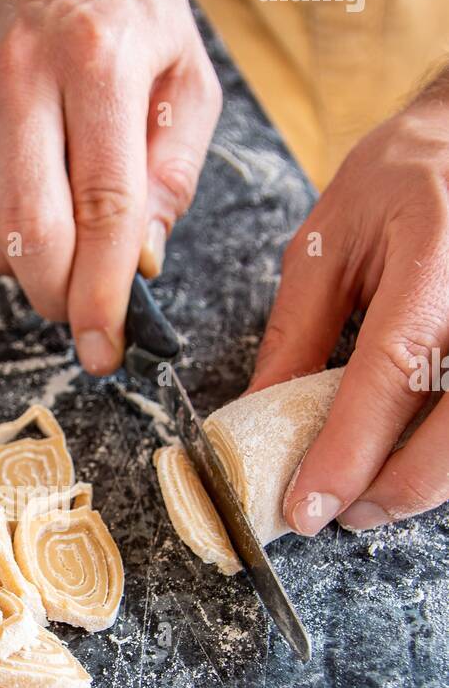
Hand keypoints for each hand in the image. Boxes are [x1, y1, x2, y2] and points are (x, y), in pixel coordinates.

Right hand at [0, 0, 220, 373]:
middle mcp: (29, 83)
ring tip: (77, 257)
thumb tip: (143, 265)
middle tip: (92, 321)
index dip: (103, 291)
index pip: (101, 205)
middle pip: (33, 234)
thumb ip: (172, 176)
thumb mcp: (189, 79)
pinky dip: (17, 246)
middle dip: (62, 301)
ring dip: (37, 277)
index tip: (107, 346)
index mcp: (100, 62)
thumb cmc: (133, 15)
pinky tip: (50, 217)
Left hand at [248, 93, 448, 532]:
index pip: (391, 375)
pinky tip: (411, 455)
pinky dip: (443, 454)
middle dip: (391, 491)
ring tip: (370, 491)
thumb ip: (297, 330)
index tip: (306, 509)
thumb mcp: (331, 241)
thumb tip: (257, 414)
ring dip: (421, 484)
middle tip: (339, 511)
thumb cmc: (406, 177)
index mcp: (434, 260)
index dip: (348, 454)